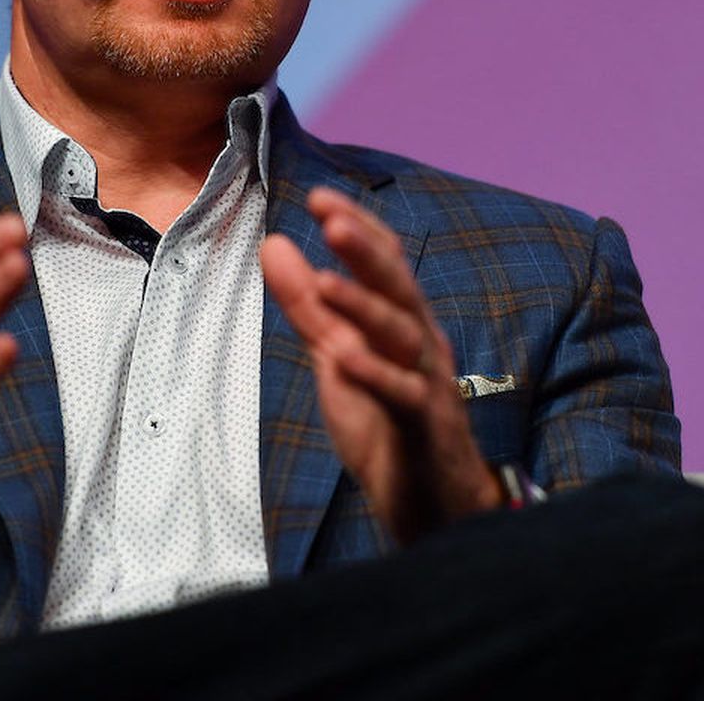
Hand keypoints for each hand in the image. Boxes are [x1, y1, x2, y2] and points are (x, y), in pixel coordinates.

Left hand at [260, 186, 502, 545]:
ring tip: (326, 282)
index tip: (320, 197)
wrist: (430, 504)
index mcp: (401, 321)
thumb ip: (307, 304)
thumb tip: (273, 243)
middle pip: (398, 288)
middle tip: (333, 219)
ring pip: (402, 335)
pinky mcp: (425, 425)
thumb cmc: (386, 423)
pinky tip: (345, 358)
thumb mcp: (337, 356)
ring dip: (365, 307)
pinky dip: (376, 375)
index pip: (385, 263)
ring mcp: (427, 382)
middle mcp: (421, 342)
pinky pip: (403, 395)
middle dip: (366, 252)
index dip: (358, 229)